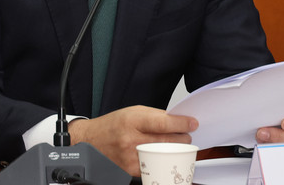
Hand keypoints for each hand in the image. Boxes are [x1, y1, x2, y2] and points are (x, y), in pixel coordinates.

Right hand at [69, 105, 197, 176]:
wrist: (90, 141)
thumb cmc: (113, 125)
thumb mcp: (134, 112)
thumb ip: (156, 116)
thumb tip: (178, 121)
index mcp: (132, 120)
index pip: (162, 122)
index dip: (181, 123)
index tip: (193, 123)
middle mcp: (130, 139)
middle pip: (165, 141)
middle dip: (182, 138)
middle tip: (186, 136)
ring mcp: (130, 157)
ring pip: (162, 156)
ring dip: (174, 151)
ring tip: (177, 146)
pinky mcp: (129, 171)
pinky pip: (152, 167)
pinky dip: (161, 162)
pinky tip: (164, 157)